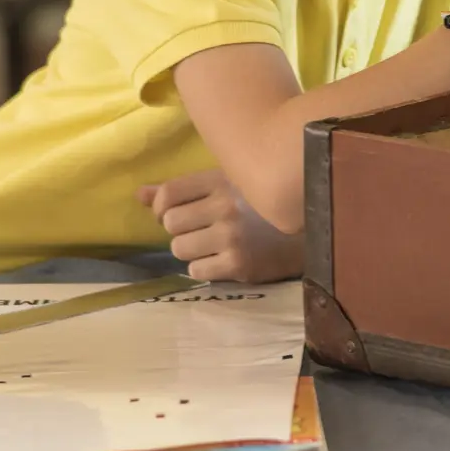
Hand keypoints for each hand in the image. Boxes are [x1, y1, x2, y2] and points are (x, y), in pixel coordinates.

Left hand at [137, 170, 303, 283]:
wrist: (311, 232)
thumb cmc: (264, 205)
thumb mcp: (229, 185)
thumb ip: (183, 190)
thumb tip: (138, 194)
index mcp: (223, 180)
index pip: (169, 193)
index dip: (160, 207)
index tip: (171, 213)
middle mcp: (226, 206)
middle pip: (170, 223)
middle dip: (181, 230)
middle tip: (201, 230)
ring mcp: (232, 236)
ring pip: (180, 249)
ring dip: (192, 250)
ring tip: (214, 245)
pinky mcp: (238, 265)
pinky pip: (196, 270)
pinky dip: (206, 267)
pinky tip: (225, 259)